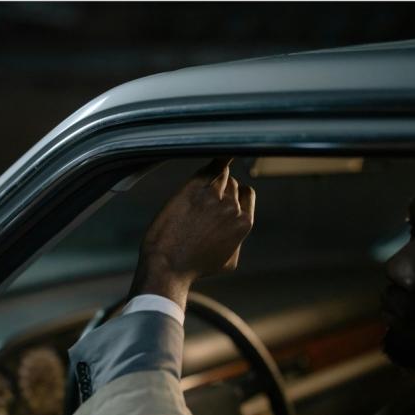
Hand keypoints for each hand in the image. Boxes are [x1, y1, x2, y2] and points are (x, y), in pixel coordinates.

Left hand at [129, 158, 254, 308]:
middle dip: (218, 190)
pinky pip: (211, 165)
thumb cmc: (194, 268)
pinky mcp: (193, 188)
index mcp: (244, 224)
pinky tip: (218, 146)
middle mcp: (232, 207)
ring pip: (219, 174)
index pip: (247, 194)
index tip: (221, 198)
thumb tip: (237, 229)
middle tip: (199, 204)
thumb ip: (237, 240)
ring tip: (196, 190)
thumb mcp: (228, 261)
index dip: (234, 195)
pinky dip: (218, 156)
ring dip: (210, 178)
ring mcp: (213, 195)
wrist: (168, 266)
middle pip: (231, 184)